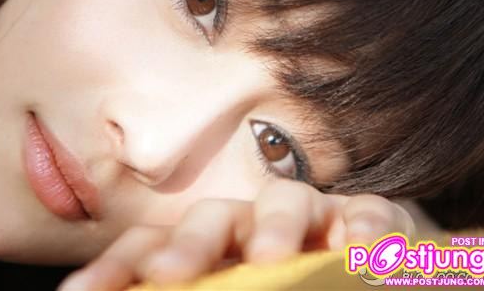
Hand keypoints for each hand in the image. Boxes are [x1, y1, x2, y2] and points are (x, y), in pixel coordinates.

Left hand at [58, 178, 414, 290]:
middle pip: (212, 218)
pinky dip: (365, 225)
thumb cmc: (281, 286)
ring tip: (270, 258)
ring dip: (274, 226)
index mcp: (209, 249)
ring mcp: (308, 217)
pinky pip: (367, 211)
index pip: (154, 248)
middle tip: (169, 278)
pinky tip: (360, 248)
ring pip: (285, 200)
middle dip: (190, 246)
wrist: (360, 271)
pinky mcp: (365, 219)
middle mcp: (251, 224)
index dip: (116, 268)